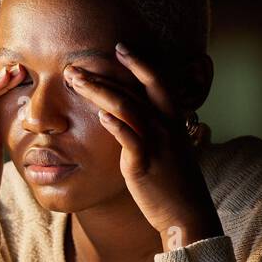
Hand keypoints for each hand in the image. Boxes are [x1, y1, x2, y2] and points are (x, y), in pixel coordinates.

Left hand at [63, 43, 221, 248]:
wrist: (187, 214)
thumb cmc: (174, 183)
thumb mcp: (168, 150)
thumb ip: (153, 130)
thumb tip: (131, 120)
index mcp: (172, 120)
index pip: (156, 81)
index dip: (139, 62)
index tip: (119, 47)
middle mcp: (165, 127)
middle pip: (134, 90)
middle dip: (103, 74)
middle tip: (75, 65)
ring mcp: (156, 144)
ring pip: (127, 109)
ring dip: (98, 92)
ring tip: (74, 82)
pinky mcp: (144, 165)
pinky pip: (130, 140)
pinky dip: (115, 126)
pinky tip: (99, 116)